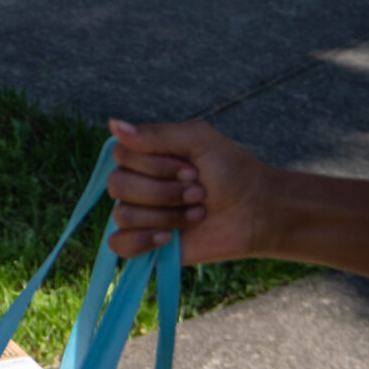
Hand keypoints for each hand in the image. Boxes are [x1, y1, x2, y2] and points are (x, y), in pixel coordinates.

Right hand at [106, 118, 274, 264]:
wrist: (256, 212)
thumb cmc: (231, 170)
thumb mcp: (198, 139)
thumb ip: (156, 134)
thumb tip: (113, 124)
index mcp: (146, 155)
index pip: (120, 155)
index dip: (154, 165)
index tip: (190, 169)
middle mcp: (138, 183)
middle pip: (118, 186)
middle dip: (164, 192)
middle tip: (199, 192)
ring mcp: (141, 214)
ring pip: (122, 215)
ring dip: (166, 215)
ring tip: (197, 214)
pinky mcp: (147, 244)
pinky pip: (119, 244)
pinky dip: (142, 241)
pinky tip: (169, 238)